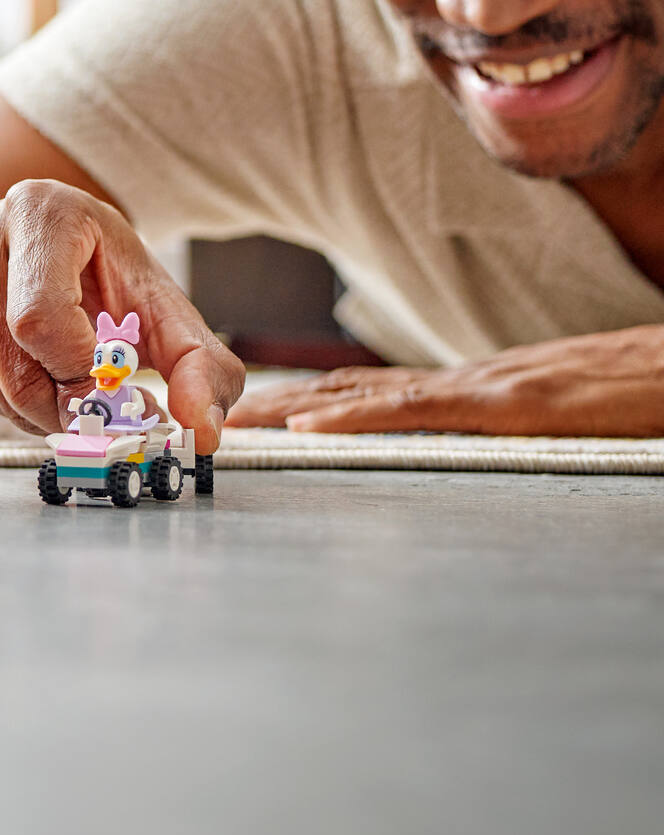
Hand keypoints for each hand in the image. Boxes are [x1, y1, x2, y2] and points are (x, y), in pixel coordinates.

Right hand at [0, 180, 243, 448]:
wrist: (57, 251)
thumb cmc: (110, 279)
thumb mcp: (167, 314)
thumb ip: (202, 368)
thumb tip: (201, 431)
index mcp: (40, 210)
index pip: (40, 321)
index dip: (83, 375)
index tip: (120, 391)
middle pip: (14, 363)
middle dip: (68, 405)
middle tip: (102, 407)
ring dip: (39, 409)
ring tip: (69, 381)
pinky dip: (5, 402)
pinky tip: (32, 374)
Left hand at [227, 326, 663, 436]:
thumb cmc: (633, 399)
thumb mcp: (554, 422)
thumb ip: (502, 430)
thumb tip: (465, 450)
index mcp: (471, 392)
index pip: (372, 393)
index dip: (308, 400)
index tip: (254, 417)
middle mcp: (465, 384)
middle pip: (350, 389)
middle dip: (279, 406)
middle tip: (212, 418)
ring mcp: (484, 390)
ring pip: (368, 395)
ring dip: (295, 409)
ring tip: (237, 423)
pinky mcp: (511, 404)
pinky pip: (420, 411)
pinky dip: (359, 416)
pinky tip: (311, 427)